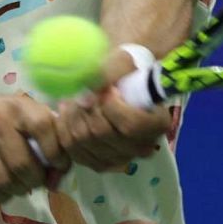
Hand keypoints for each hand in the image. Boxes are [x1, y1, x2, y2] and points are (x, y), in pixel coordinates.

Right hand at [0, 93, 69, 199]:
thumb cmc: (3, 117)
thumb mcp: (27, 116)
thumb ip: (50, 140)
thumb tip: (56, 180)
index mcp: (17, 106)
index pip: (43, 128)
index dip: (56, 153)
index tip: (59, 165)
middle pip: (22, 164)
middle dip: (36, 180)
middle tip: (37, 180)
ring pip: (4, 181)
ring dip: (19, 190)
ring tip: (21, 185)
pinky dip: (2, 195)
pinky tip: (5, 188)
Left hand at [56, 48, 170, 171]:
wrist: (118, 80)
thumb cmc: (124, 69)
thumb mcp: (122, 61)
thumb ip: (109, 73)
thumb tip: (87, 96)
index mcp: (158, 123)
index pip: (130, 124)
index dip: (111, 106)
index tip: (108, 88)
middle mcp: (143, 147)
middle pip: (101, 132)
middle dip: (85, 106)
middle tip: (83, 90)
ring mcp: (121, 158)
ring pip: (83, 140)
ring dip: (72, 115)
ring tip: (73, 98)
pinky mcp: (100, 162)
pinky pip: (72, 149)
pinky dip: (64, 128)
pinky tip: (66, 112)